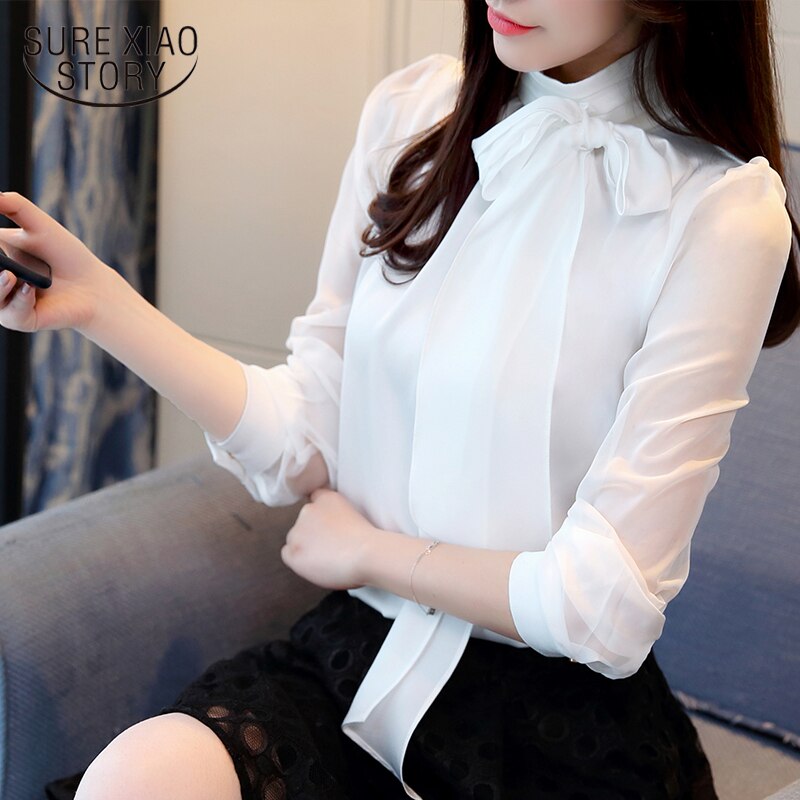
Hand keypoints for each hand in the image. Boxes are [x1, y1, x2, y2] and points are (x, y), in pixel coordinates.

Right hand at [0, 191, 116, 333]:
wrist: (93, 284)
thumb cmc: (65, 254)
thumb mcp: (38, 224)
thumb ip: (13, 206)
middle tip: (0, 268)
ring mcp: (5, 302)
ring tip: (9, 275)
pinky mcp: (22, 320)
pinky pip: (11, 315)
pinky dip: (18, 301)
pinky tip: (29, 289)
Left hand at [280, 487, 381, 590]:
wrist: (366, 552)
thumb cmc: (367, 540)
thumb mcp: (354, 514)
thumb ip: (336, 516)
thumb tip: (330, 529)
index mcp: (326, 498)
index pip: (315, 499)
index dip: (320, 515)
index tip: (327, 526)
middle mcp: (308, 510)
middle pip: (303, 523)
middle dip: (313, 534)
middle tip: (331, 547)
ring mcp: (297, 530)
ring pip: (295, 540)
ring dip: (306, 547)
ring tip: (327, 558)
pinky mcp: (293, 550)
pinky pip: (288, 555)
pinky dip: (299, 561)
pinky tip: (316, 564)